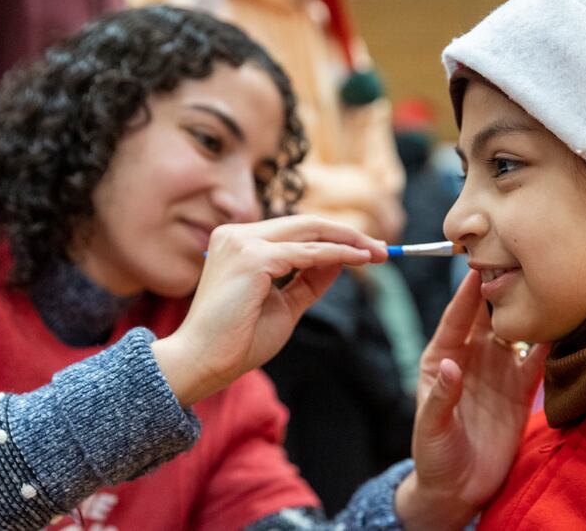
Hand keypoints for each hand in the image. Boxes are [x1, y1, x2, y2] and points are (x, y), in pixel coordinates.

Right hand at [152, 215, 386, 406]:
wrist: (202, 362)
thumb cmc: (237, 340)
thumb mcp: (284, 305)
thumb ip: (310, 280)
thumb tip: (342, 260)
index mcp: (240, 242)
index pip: (296, 231)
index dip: (334, 237)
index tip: (367, 252)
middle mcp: (238, 234)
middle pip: (306, 224)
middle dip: (348, 234)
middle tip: (383, 250)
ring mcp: (243, 242)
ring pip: (310, 232)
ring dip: (349, 241)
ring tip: (379, 254)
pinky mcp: (253, 258)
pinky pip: (308, 253)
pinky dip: (338, 254)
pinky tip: (361, 260)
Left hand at [396, 270, 548, 530]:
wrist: (458, 487)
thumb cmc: (434, 452)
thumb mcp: (431, 427)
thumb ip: (441, 397)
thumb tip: (452, 365)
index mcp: (442, 356)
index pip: (456, 318)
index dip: (467, 294)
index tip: (477, 268)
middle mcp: (472, 356)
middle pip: (488, 315)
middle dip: (500, 289)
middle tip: (516, 261)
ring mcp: (498, 370)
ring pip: (516, 332)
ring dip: (527, 312)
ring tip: (544, 284)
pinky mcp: (521, 389)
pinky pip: (537, 361)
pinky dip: (550, 345)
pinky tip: (563, 324)